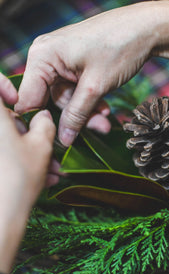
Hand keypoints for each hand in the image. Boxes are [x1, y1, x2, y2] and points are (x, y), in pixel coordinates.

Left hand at [0, 75, 55, 273]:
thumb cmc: (17, 175)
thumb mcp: (40, 146)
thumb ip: (45, 125)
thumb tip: (43, 117)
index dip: (5, 87)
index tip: (19, 103)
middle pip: (5, 120)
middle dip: (28, 133)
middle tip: (46, 147)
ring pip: (7, 142)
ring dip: (29, 153)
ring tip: (51, 170)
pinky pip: (6, 156)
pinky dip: (20, 163)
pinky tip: (41, 178)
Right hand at [15, 2, 160, 146]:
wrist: (146, 30)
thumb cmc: (119, 48)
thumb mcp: (95, 87)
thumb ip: (76, 114)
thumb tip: (63, 139)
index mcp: (42, 57)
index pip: (28, 99)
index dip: (43, 121)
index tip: (61, 136)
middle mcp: (48, 58)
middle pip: (52, 100)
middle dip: (77, 117)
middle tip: (100, 127)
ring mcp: (63, 62)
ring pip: (68, 99)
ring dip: (88, 111)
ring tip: (107, 116)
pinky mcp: (77, 66)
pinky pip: (78, 92)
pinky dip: (91, 101)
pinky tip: (105, 107)